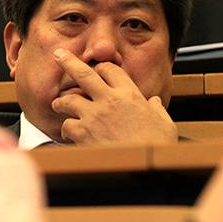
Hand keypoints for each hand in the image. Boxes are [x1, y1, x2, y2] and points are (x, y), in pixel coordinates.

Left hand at [50, 49, 177, 144]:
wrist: (142, 166)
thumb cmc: (157, 146)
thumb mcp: (165, 123)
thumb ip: (157, 109)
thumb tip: (155, 102)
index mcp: (130, 94)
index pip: (110, 69)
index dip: (102, 68)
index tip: (97, 69)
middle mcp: (110, 100)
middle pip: (83, 73)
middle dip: (68, 61)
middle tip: (59, 55)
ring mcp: (94, 115)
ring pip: (69, 99)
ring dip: (61, 102)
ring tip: (58, 104)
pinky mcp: (84, 133)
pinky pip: (67, 125)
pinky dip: (66, 129)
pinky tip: (68, 133)